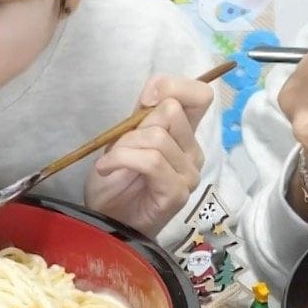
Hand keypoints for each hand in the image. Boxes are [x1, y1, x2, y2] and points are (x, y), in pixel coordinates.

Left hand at [86, 74, 212, 237]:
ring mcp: (189, 173)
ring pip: (159, 136)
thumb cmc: (115, 181)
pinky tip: (106, 170)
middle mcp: (193, 151)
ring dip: (124, 147)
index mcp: (183, 134)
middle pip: (172, 111)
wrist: (106, 220)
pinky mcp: (177, 192)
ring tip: (110, 164)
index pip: (201, 95)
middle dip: (137, 126)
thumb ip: (143, 114)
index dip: (173, 87)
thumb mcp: (124, 137)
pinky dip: (122, 159)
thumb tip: (156, 90)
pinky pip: (152, 161)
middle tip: (121, 148)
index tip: (145, 102)